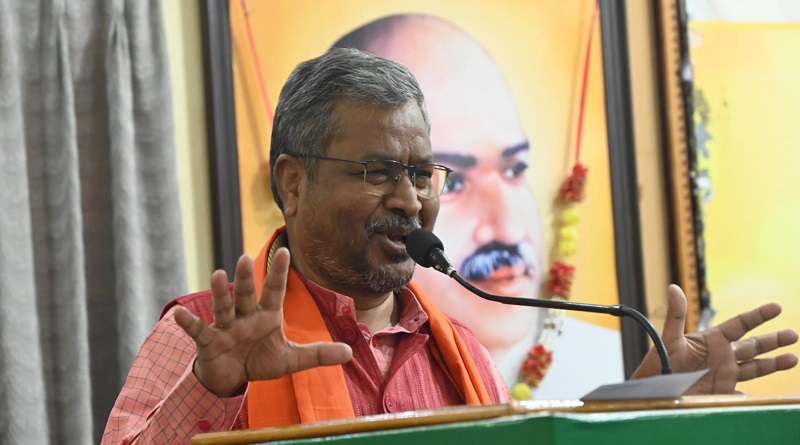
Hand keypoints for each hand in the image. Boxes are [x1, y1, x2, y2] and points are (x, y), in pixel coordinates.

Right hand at [173, 248, 352, 396]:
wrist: (232, 378)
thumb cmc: (260, 361)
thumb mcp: (291, 360)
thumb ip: (318, 354)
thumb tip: (350, 353)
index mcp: (266, 316)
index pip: (274, 291)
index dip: (278, 272)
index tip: (284, 250)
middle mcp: (245, 316)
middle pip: (247, 294)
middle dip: (246, 278)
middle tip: (245, 256)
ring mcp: (225, 327)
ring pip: (224, 307)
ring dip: (220, 293)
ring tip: (218, 274)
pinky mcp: (208, 342)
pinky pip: (198, 331)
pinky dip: (188, 323)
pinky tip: (178, 315)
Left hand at [632, 284, 797, 393]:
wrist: (654, 388)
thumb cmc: (659, 362)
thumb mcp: (669, 338)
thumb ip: (675, 315)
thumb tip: (673, 287)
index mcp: (712, 339)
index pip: (740, 324)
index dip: (758, 315)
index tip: (777, 306)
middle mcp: (722, 355)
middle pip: (754, 345)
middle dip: (774, 340)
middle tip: (794, 334)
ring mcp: (724, 374)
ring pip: (755, 367)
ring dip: (774, 363)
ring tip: (794, 358)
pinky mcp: (723, 392)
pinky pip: (744, 394)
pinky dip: (757, 396)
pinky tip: (769, 397)